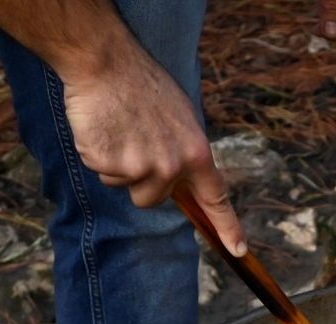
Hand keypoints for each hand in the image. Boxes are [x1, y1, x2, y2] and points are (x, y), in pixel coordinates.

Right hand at [59, 35, 247, 255]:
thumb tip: (185, 178)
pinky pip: (102, 172)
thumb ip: (185, 151)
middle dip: (141, 177)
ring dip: (117, 167)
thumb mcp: (181, 117)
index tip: (237, 249)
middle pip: (154, 198)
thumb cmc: (143, 85)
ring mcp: (141, 167)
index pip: (216, 198)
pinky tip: (102, 127)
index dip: (227, 226)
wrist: (106, 62)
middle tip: (134, 138)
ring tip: (118, 130)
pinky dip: (97, 153)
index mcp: (196, 153)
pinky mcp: (111, 164)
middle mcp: (172, 166)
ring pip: (125, 187)